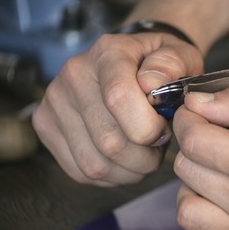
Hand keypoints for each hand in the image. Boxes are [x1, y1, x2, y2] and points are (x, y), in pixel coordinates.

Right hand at [33, 33, 202, 185]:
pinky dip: (111, 176)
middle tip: (157, 146)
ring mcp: (54, 103)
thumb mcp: (181, 57)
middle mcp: (73, 75)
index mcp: (108, 53)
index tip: (164, 130)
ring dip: (130, 171)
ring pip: (95, 164)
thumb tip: (152, 84)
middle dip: (145, 157)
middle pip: (109, 142)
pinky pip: (81, 172)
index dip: (149, 128)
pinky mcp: (47, 128)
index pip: (119, 98)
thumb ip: (175, 64)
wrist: (132, 68)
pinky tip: (125, 160)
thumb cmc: (160, 70)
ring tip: (144, 153)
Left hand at [173, 84, 228, 229]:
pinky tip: (227, 195)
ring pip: (187, 208)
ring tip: (217, 170)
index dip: (187, 121)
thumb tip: (197, 102)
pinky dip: (206, 208)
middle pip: (187, 172)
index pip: (197, 143)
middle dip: (192, 147)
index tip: (194, 115)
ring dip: (194, 183)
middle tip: (211, 137)